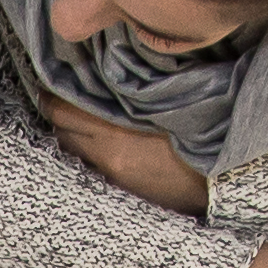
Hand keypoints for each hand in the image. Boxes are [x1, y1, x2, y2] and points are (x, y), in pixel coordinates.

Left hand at [40, 93, 211, 216]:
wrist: (221, 181)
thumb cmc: (200, 136)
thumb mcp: (167, 105)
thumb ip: (133, 94)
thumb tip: (113, 79)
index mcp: (115, 133)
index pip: (66, 112)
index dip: (53, 98)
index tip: (47, 86)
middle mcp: (107, 156)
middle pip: (63, 133)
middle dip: (57, 115)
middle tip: (54, 98)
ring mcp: (113, 175)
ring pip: (74, 152)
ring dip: (70, 135)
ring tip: (71, 119)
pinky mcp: (122, 188)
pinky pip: (90, 166)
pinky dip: (85, 152)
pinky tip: (92, 143)